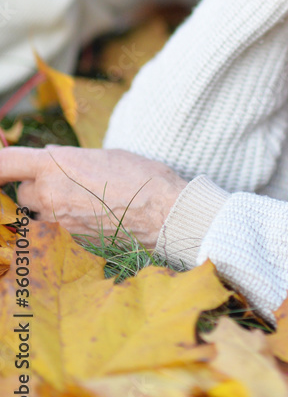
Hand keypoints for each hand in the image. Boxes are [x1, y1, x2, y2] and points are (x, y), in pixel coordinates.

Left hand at [0, 146, 187, 247]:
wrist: (164, 214)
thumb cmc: (140, 176)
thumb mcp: (103, 156)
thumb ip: (69, 160)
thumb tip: (52, 159)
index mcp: (55, 166)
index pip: (6, 163)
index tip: (1, 165)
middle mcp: (50, 194)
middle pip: (24, 190)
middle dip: (37, 184)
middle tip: (64, 177)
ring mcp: (59, 221)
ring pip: (40, 210)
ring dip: (51, 203)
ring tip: (84, 194)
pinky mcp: (71, 240)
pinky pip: (60, 226)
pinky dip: (71, 217)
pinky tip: (97, 210)